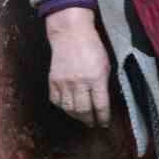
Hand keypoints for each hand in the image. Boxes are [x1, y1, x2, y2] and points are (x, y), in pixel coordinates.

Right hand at [46, 8, 111, 127]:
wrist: (71, 34)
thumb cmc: (92, 47)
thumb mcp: (105, 65)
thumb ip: (103, 84)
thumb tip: (102, 102)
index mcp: (96, 78)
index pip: (101, 105)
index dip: (103, 117)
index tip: (104, 123)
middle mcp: (79, 83)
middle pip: (83, 110)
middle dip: (89, 120)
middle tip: (93, 124)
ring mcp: (64, 83)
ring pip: (69, 109)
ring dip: (76, 117)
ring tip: (82, 118)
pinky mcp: (53, 81)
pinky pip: (56, 100)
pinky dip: (63, 107)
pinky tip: (69, 108)